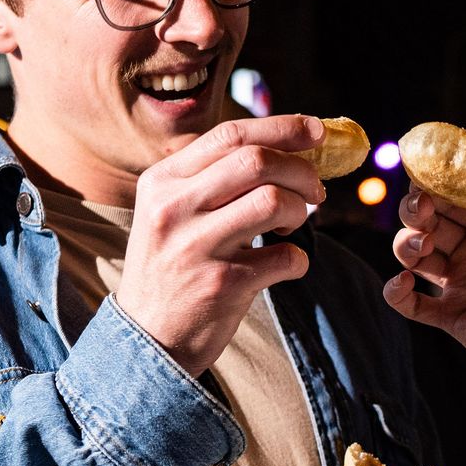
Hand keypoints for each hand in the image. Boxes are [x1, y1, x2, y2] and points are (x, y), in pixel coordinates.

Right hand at [116, 115, 327, 373]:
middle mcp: (174, 207)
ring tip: (291, 225)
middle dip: (300, 170)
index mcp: (163, 181)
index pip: (230, 135)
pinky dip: (297, 259)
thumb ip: (210, 179)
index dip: (282, 127)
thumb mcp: (170, 213)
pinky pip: (284, 256)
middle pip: (256, 160)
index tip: (317, 131)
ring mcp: (196, 246)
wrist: (148, 338)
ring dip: (300, 210)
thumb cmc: (171, 268)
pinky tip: (283, 265)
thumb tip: (282, 148)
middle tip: (315, 189)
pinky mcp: (222, 284)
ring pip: (272, 200)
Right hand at [382, 156, 465, 387]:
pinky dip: (396, 293)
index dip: (437, 182)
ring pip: (412, 254)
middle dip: (416, 211)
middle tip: (423, 210)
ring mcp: (457, 281)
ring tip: (424, 248)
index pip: (455, 193)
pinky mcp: (448, 314)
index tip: (426, 173)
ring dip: (407, 245)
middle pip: (427, 220)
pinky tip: (403, 284)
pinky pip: (410, 303)